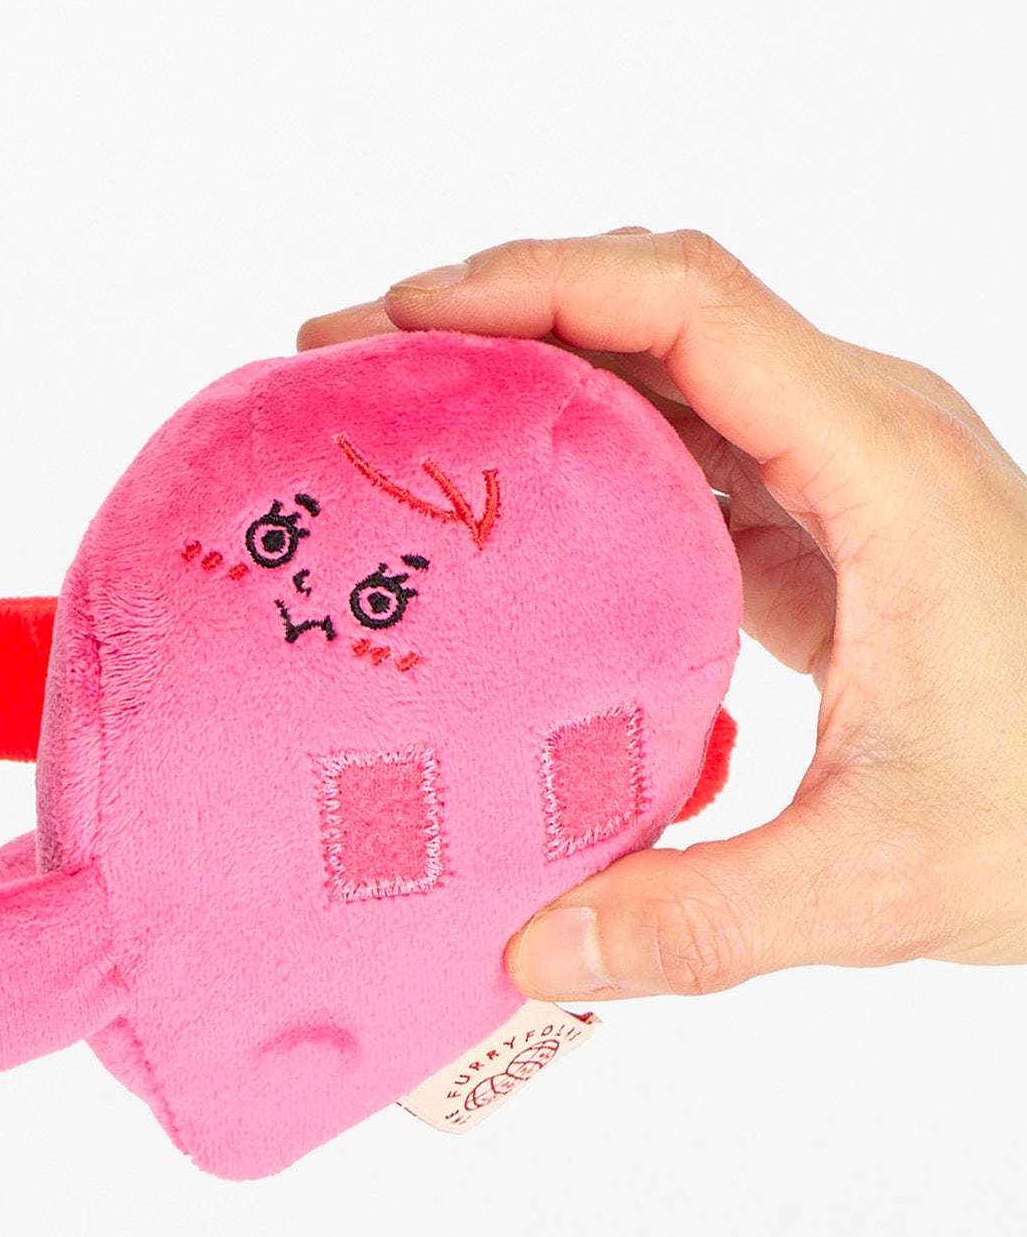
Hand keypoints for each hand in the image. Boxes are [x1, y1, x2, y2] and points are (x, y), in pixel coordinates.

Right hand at [297, 229, 1026, 997]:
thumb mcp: (891, 879)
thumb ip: (707, 920)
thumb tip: (529, 951)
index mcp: (879, 463)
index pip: (687, 303)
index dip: (534, 286)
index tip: (401, 321)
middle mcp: (858, 433)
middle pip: (652, 302)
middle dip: (491, 306)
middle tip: (346, 362)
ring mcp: (839, 474)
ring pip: (658, 363)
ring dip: (521, 366)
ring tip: (389, 417)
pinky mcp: (818, 529)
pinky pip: (674, 444)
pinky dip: (567, 446)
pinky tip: (487, 511)